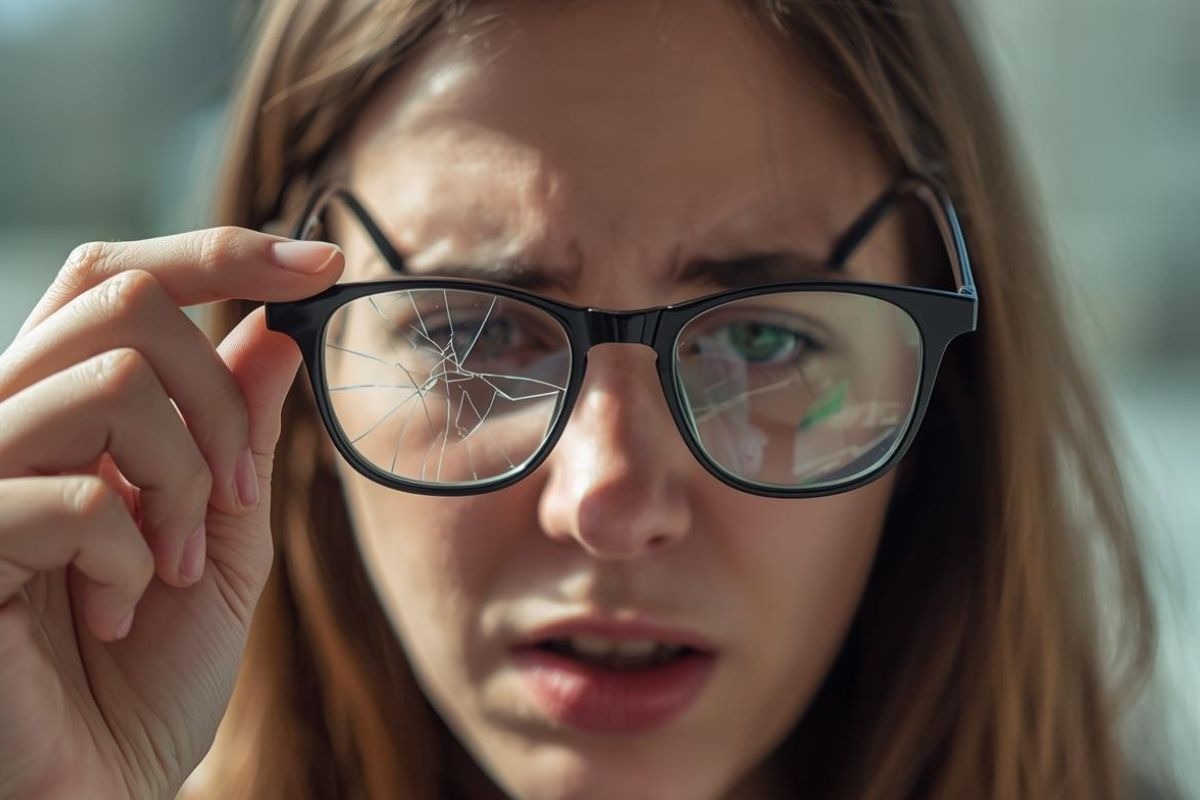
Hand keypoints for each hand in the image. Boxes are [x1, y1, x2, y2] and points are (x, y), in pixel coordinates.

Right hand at [0, 229, 342, 798]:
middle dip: (220, 399)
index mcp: (62, 413)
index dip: (222, 253)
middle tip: (235, 495)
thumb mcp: (219, 542)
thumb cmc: (144, 680)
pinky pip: (76, 493)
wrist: (92, 793)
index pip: (117, 279)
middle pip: (123, 299)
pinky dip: (132, 557)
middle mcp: (3, 419)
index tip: (323, 263)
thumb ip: (239, 437)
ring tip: (172, 571)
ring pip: (113, 381)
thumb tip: (276, 332)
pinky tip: (119, 614)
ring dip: (184, 481)